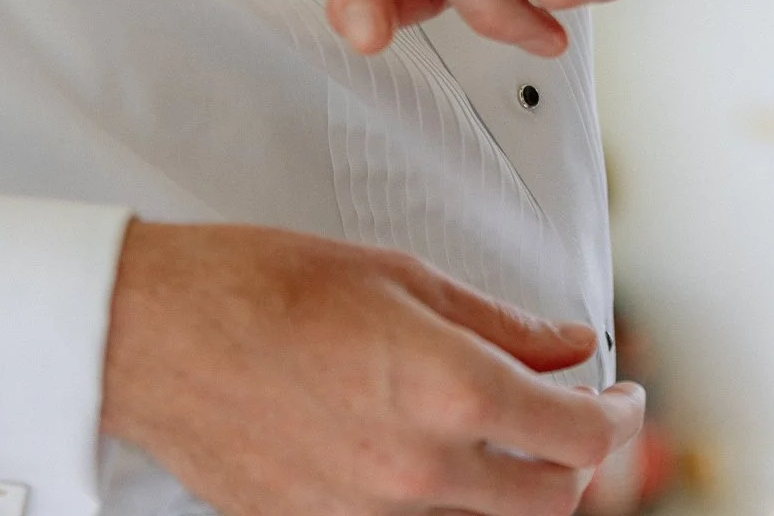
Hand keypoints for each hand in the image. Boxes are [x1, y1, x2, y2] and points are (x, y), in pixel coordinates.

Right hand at [101, 221, 644, 515]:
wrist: (152, 333)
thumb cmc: (262, 287)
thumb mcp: (405, 279)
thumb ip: (502, 325)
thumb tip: (567, 345)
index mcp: (449, 392)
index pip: (580, 437)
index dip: (619, 417)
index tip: (621, 395)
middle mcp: (417, 468)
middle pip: (551, 501)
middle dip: (580, 462)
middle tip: (579, 416)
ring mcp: (367, 509)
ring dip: (512, 481)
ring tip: (504, 426)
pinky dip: (440, 493)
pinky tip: (427, 446)